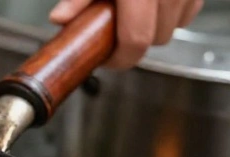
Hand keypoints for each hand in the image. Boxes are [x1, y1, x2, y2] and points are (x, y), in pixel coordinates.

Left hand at [50, 0, 203, 68]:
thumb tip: (60, 19)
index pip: (136, 40)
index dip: (120, 58)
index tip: (106, 59)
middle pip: (157, 38)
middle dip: (134, 42)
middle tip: (113, 34)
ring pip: (175, 27)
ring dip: (154, 28)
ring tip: (131, 16)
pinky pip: (188, 11)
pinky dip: (172, 13)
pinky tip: (152, 5)